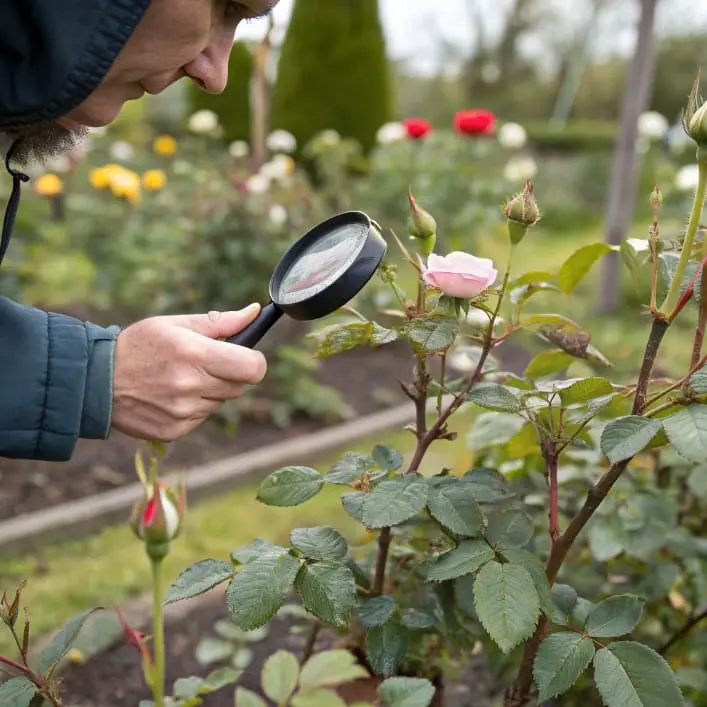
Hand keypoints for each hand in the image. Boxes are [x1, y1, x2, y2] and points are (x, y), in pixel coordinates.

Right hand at [111, 304, 266, 441]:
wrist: (96, 380)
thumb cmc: (139, 345)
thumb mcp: (176, 324)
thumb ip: (220, 321)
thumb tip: (254, 312)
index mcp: (196, 354)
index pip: (253, 368)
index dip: (254, 362)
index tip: (245, 357)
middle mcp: (191, 385)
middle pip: (239, 386)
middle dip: (230, 374)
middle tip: (204, 364)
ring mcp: (182, 412)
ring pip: (220, 403)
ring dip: (209, 391)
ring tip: (179, 378)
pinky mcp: (174, 430)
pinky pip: (201, 418)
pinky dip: (193, 408)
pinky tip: (169, 396)